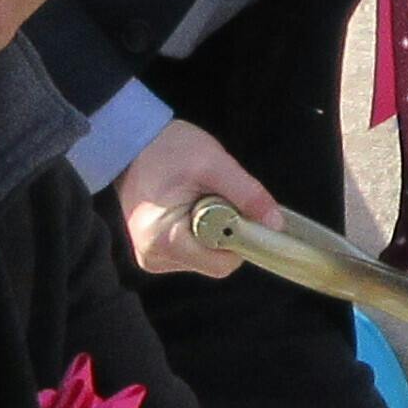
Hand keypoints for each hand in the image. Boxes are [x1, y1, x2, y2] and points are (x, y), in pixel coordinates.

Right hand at [113, 117, 286, 276]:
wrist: (131, 143)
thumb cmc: (168, 149)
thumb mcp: (214, 164)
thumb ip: (247, 194)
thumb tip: (276, 224)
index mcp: (163, 240)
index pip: (221, 264)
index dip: (239, 240)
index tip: (237, 211)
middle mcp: (153, 257)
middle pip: (214, 262)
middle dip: (225, 232)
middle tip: (213, 198)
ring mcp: (152, 257)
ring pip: (205, 257)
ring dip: (213, 231)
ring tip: (197, 199)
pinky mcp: (154, 252)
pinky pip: (193, 252)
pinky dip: (200, 232)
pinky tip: (189, 208)